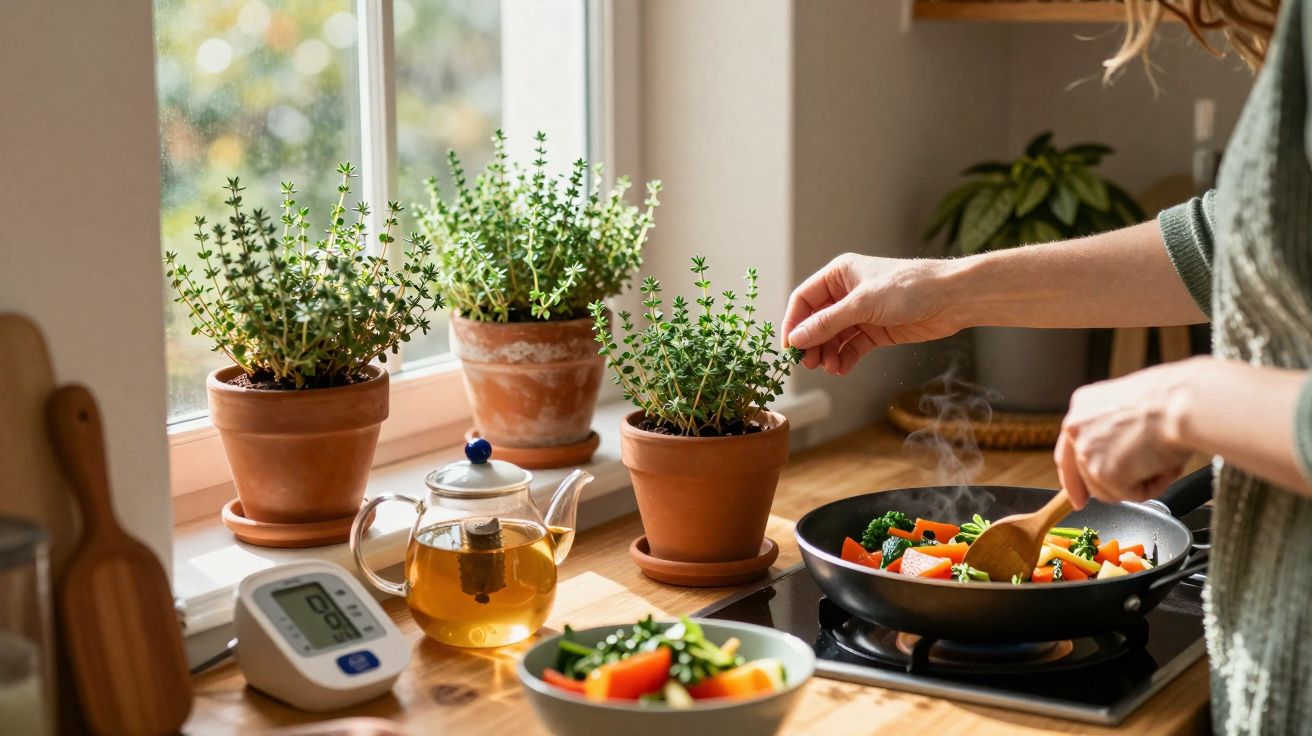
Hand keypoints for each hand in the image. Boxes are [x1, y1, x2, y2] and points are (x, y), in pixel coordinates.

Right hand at [781, 254, 962, 374]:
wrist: (952, 299)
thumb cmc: (910, 288)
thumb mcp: (863, 304)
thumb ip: (828, 322)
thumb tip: (797, 339)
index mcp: (839, 274)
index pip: (804, 300)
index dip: (794, 323)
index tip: (789, 348)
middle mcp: (846, 293)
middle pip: (816, 321)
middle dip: (811, 343)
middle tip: (810, 364)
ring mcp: (861, 313)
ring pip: (833, 337)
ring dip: (828, 353)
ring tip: (829, 368)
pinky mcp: (876, 330)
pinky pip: (851, 347)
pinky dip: (844, 358)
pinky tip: (841, 368)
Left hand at [1056, 359, 1201, 508]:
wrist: (1183, 403)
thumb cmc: (1172, 399)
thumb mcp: (1132, 406)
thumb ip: (1114, 429)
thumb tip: (1120, 453)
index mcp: (1082, 405)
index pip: (1069, 448)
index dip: (1075, 477)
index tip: (1077, 498)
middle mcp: (1075, 427)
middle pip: (1084, 474)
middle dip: (1109, 484)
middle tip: (1133, 485)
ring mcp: (1086, 452)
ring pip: (1107, 489)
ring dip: (1136, 482)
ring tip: (1160, 459)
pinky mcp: (1102, 473)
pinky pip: (1129, 495)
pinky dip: (1151, 487)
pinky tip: (1162, 466)